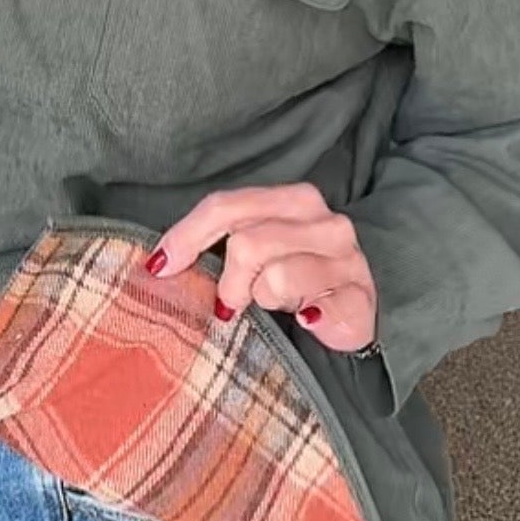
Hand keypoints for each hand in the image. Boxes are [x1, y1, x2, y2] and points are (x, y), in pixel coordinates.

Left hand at [144, 182, 377, 351]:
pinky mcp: (360, 298)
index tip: (159, 266)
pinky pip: (311, 313)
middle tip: (237, 301)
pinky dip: (305, 321)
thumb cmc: (296, 282)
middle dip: (232, 281)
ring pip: (275, 279)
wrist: (353, 319)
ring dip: (268, 301)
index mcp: (294, 199)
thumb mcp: (257, 252)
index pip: (226, 206)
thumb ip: (219, 242)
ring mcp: (347, 258)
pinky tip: (310, 319)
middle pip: (246, 243)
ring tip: (284, 306)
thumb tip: (160, 263)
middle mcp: (325, 220)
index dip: (187, 235)